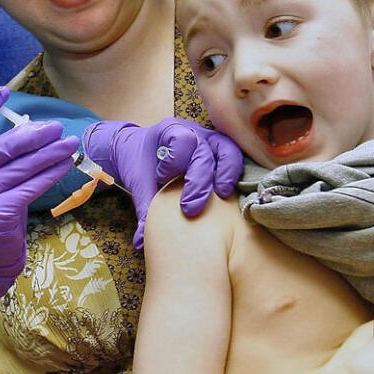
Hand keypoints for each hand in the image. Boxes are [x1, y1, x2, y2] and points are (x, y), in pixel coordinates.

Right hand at [0, 87, 78, 299]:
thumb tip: (33, 128)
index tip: (1, 92)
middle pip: (0, 149)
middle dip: (33, 136)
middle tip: (56, 127)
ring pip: (20, 168)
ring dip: (50, 154)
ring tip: (70, 142)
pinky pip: (30, 188)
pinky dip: (51, 174)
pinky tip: (65, 164)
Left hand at [81, 118, 242, 248]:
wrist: (141, 152)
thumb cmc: (141, 164)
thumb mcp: (138, 183)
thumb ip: (143, 209)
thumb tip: (141, 243)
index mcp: (170, 131)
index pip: (181, 140)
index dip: (173, 161)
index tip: (160, 178)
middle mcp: (194, 132)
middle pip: (204, 153)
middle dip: (199, 181)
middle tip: (190, 208)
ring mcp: (210, 140)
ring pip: (228, 150)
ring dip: (227, 173)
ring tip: (222, 195)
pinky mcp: (220, 152)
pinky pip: (234, 158)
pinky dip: (234, 174)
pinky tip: (229, 195)